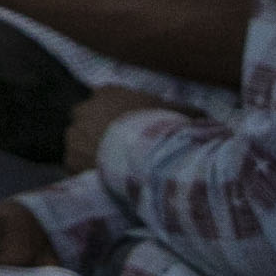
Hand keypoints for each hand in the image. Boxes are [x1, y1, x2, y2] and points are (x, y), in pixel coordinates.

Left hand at [63, 86, 182, 173]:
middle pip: (86, 119)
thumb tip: (205, 115)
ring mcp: (74, 133)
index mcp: (108, 92)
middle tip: (116, 151)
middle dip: (96, 132)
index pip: (104, 99)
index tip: (125, 130)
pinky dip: (84, 173)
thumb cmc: (162, 128)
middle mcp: (85, 109)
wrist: (144, 154)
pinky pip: (74, 165)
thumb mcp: (178, 114)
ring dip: (88, 152)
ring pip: (77, 142)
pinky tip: (101, 182)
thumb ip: (185, 111)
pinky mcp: (70, 158)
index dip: (114, 115)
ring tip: (110, 170)